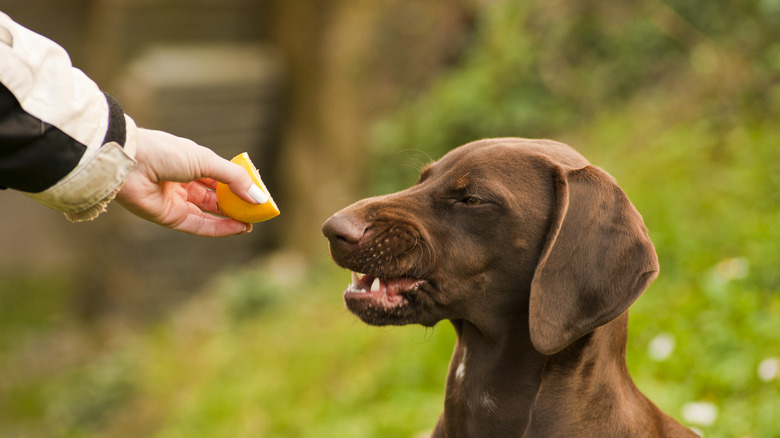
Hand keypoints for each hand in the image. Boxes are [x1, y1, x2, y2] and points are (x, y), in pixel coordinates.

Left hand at [116, 128, 264, 236]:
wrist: (130, 161)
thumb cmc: (166, 152)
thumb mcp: (206, 161)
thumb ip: (234, 179)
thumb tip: (259, 196)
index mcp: (193, 164)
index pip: (222, 180)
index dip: (240, 187)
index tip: (258, 195)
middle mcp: (185, 184)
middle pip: (217, 199)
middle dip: (238, 206)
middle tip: (258, 213)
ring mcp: (177, 202)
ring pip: (210, 214)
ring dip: (232, 220)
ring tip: (251, 223)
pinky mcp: (170, 218)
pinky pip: (199, 226)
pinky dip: (219, 228)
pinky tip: (237, 227)